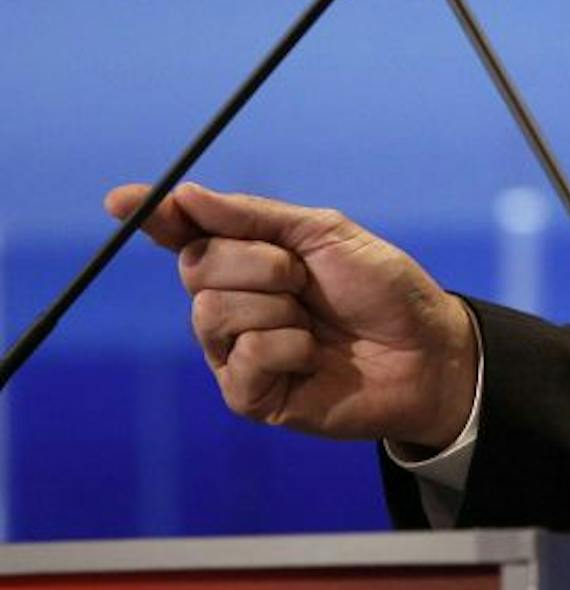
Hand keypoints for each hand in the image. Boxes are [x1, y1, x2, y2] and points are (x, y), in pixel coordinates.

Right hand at [104, 181, 476, 449]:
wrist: (426, 346)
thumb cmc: (383, 288)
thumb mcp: (326, 234)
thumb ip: (255, 216)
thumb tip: (185, 194)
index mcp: (249, 259)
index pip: (186, 235)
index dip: (155, 216)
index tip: (123, 200)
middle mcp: (232, 304)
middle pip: (195, 267)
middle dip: (257, 262)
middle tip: (303, 275)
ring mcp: (235, 352)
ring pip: (212, 312)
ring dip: (277, 306)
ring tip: (314, 320)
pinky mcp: (249, 395)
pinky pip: (244, 357)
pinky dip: (288, 348)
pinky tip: (313, 357)